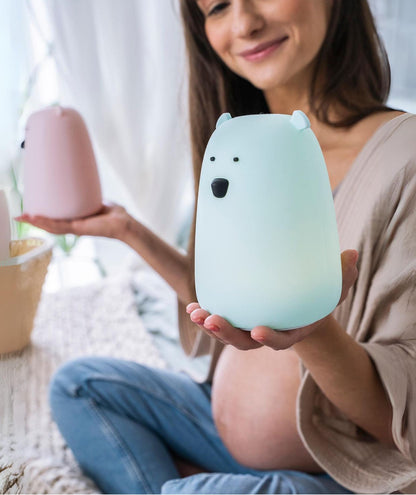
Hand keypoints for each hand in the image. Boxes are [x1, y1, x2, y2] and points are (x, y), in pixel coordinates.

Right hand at [14, 202, 130, 239]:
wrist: (125, 223)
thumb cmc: (116, 215)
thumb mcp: (100, 202)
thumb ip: (91, 197)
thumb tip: (85, 185)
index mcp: (77, 221)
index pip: (56, 219)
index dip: (43, 217)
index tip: (31, 212)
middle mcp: (74, 226)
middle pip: (49, 224)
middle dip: (34, 220)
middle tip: (19, 216)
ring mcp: (75, 228)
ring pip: (51, 227)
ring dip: (36, 222)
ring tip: (22, 217)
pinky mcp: (79, 229)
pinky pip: (59, 226)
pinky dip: (46, 222)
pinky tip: (35, 218)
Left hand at [186, 249, 358, 350]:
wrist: (299, 304)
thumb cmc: (315, 296)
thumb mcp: (332, 286)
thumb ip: (342, 275)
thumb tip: (353, 254)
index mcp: (291, 330)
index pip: (281, 341)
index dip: (270, 339)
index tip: (258, 330)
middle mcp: (268, 333)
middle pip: (245, 342)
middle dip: (227, 334)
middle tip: (212, 320)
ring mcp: (249, 327)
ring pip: (227, 335)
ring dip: (210, 326)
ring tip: (195, 313)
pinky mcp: (237, 318)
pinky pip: (219, 322)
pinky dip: (205, 317)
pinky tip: (193, 307)